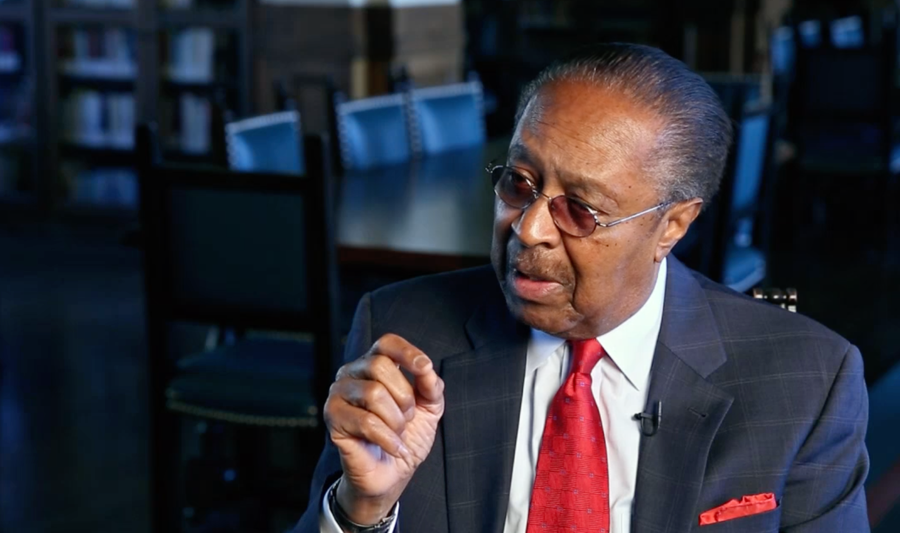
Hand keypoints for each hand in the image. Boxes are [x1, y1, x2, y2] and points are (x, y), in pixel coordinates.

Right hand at [324, 334, 444, 524]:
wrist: (391, 473)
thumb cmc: (406, 435)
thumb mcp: (429, 408)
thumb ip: (431, 385)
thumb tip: (427, 370)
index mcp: (375, 364)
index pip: (387, 343)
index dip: (407, 352)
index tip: (425, 368)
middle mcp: (352, 373)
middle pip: (379, 365)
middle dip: (404, 396)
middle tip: (407, 418)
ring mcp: (339, 394)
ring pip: (373, 393)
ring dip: (396, 420)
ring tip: (398, 433)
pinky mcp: (333, 418)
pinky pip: (366, 421)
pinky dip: (388, 438)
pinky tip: (394, 447)